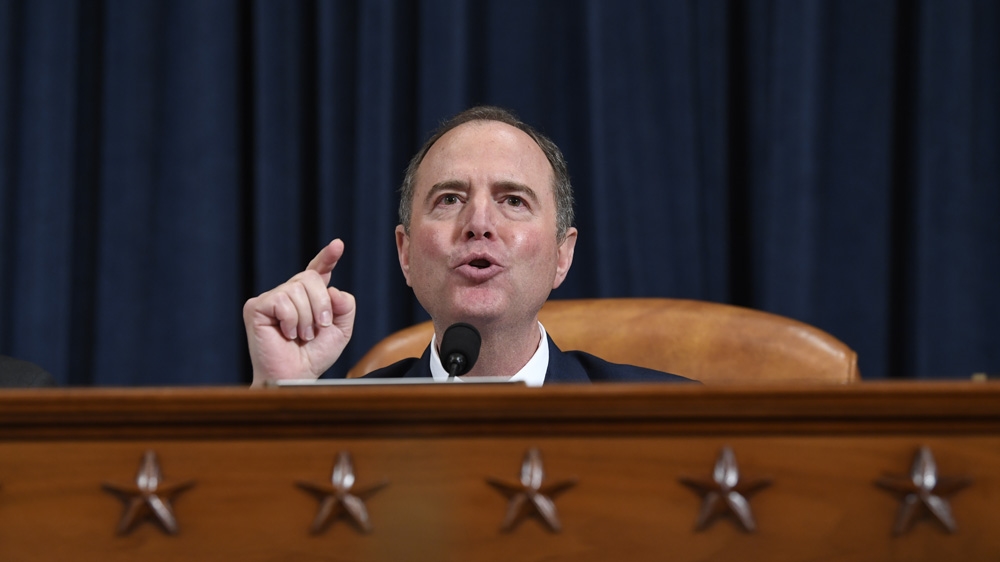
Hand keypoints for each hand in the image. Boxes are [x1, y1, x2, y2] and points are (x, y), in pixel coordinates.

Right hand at [243, 239, 355, 386]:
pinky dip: (291, 319)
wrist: (296, 376)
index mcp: (309, 297)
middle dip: (321, 304)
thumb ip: (345, 306)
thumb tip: (334, 289)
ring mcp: (271, 299)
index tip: (338, 245)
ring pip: (296, 289)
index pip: (318, 270)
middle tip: (319, 327)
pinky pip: (282, 301)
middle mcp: (289, 293)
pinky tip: (286, 333)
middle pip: (311, 277)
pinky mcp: (256, 307)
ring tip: (301, 335)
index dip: (327, 257)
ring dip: (306, 317)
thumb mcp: (341, 331)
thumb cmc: (314, 356)